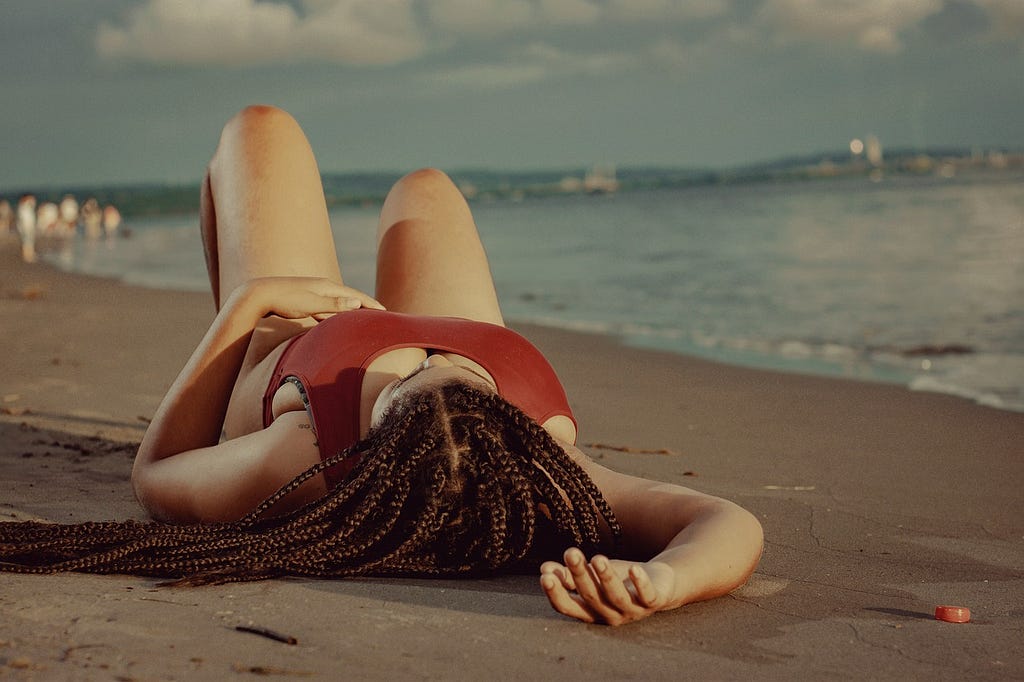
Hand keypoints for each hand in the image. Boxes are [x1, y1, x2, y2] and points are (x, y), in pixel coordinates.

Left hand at [238, 277, 384, 319]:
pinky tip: (332, 321)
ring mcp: (313, 292)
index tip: (384, 311)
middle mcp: (322, 287)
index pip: (355, 295)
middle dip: (363, 305)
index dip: (370, 304)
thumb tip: (357, 302)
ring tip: (360, 318)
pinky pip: (325, 308)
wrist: (259, 294)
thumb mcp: (312, 304)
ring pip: (337, 303)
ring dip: (349, 310)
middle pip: (349, 297)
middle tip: (378, 314)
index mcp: (327, 287)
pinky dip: (334, 314)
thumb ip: (334, 305)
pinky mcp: (304, 299)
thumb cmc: (286, 300)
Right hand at [539, 548, 676, 624]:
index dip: (557, 595)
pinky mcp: (654, 601)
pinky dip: (641, 583)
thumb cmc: (619, 580)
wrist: (659, 584)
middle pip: (592, 597)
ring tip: (597, 558)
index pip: (569, 607)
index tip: (545, 576)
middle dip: (580, 575)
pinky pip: (648, 595)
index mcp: (591, 611)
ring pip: (617, 596)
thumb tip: (544, 568)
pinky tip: (634, 568)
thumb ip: (569, 575)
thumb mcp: (593, 577)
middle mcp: (610, 614)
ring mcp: (633, 610)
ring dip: (606, 578)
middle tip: (571, 553)